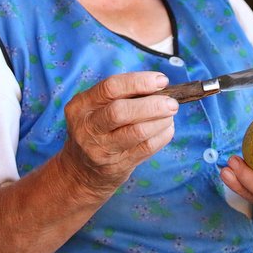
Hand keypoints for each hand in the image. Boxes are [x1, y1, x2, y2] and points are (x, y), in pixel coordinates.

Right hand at [60, 71, 178, 199]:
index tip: (161, 81)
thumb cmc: (96, 129)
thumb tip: (158, 86)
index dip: (139, 82)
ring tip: (170, 115)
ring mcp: (101, 149)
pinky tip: (167, 129)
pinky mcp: (117, 166)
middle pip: (121, 111)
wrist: (81, 171)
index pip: (111, 87)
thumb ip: (120, 95)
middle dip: (152, 105)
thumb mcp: (94, 109)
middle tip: (172, 102)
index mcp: (80, 106)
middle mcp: (87, 127)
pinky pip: (146, 148)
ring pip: (137, 132)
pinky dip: (162, 136)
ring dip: (160, 121)